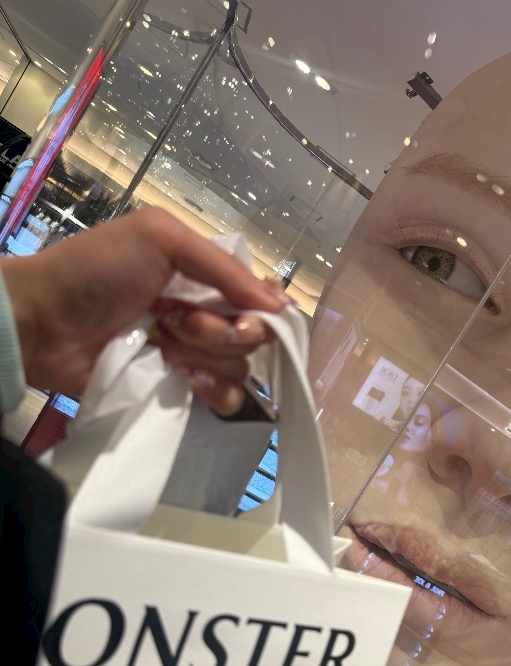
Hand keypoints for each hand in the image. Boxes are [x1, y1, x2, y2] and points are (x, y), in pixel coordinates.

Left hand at [1, 207, 288, 413]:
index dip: (258, 309)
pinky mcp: (178, 389)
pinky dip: (209, 391)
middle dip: (218, 330)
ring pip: (239, 368)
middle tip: (173, 320)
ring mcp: (193, 355)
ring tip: (161, 345)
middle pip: (253, 336)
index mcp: (204, 276)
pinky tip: (180, 377)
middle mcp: (205, 314)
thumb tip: (284, 306)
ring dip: (203, 356)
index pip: (260, 298)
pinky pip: (223, 399)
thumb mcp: (160, 238)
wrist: (43, 323)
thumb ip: (224, 266)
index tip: (237, 311)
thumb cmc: (96, 270)